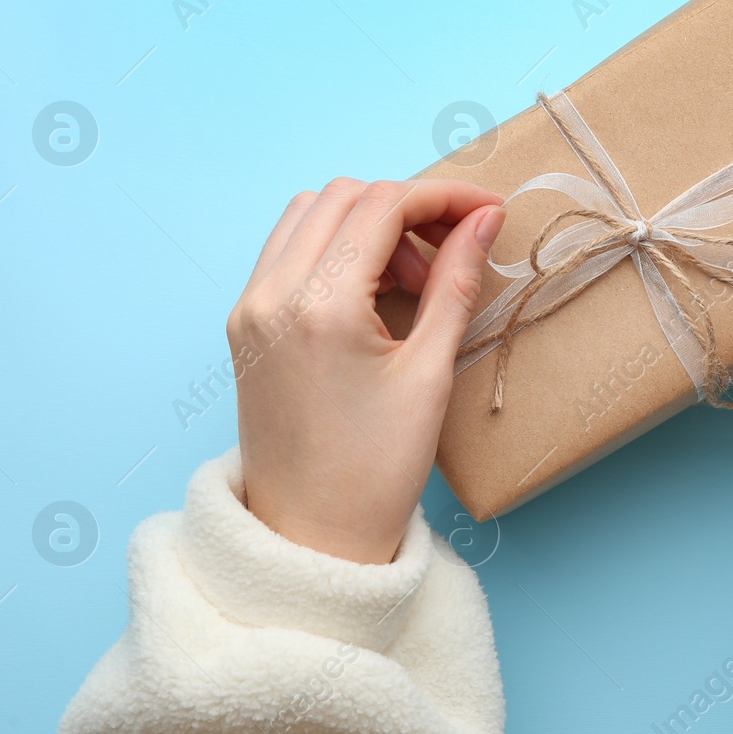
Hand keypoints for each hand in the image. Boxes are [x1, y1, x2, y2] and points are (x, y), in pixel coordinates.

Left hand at [228, 178, 505, 562]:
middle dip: (407, 207)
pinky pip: (287, 250)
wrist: (310, 536)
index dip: (443, 197)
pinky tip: (374, 289)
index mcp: (319, 306)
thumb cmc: (374, 471)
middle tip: (455, 247)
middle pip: (344, 197)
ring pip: (310, 214)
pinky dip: (335, 248)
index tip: (487, 211)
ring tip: (414, 277)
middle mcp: (271, 295)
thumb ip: (455, 284)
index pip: (383, 206)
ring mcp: (249, 308)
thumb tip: (482, 222)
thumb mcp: (430, 373)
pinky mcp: (244, 325)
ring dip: (367, 223)